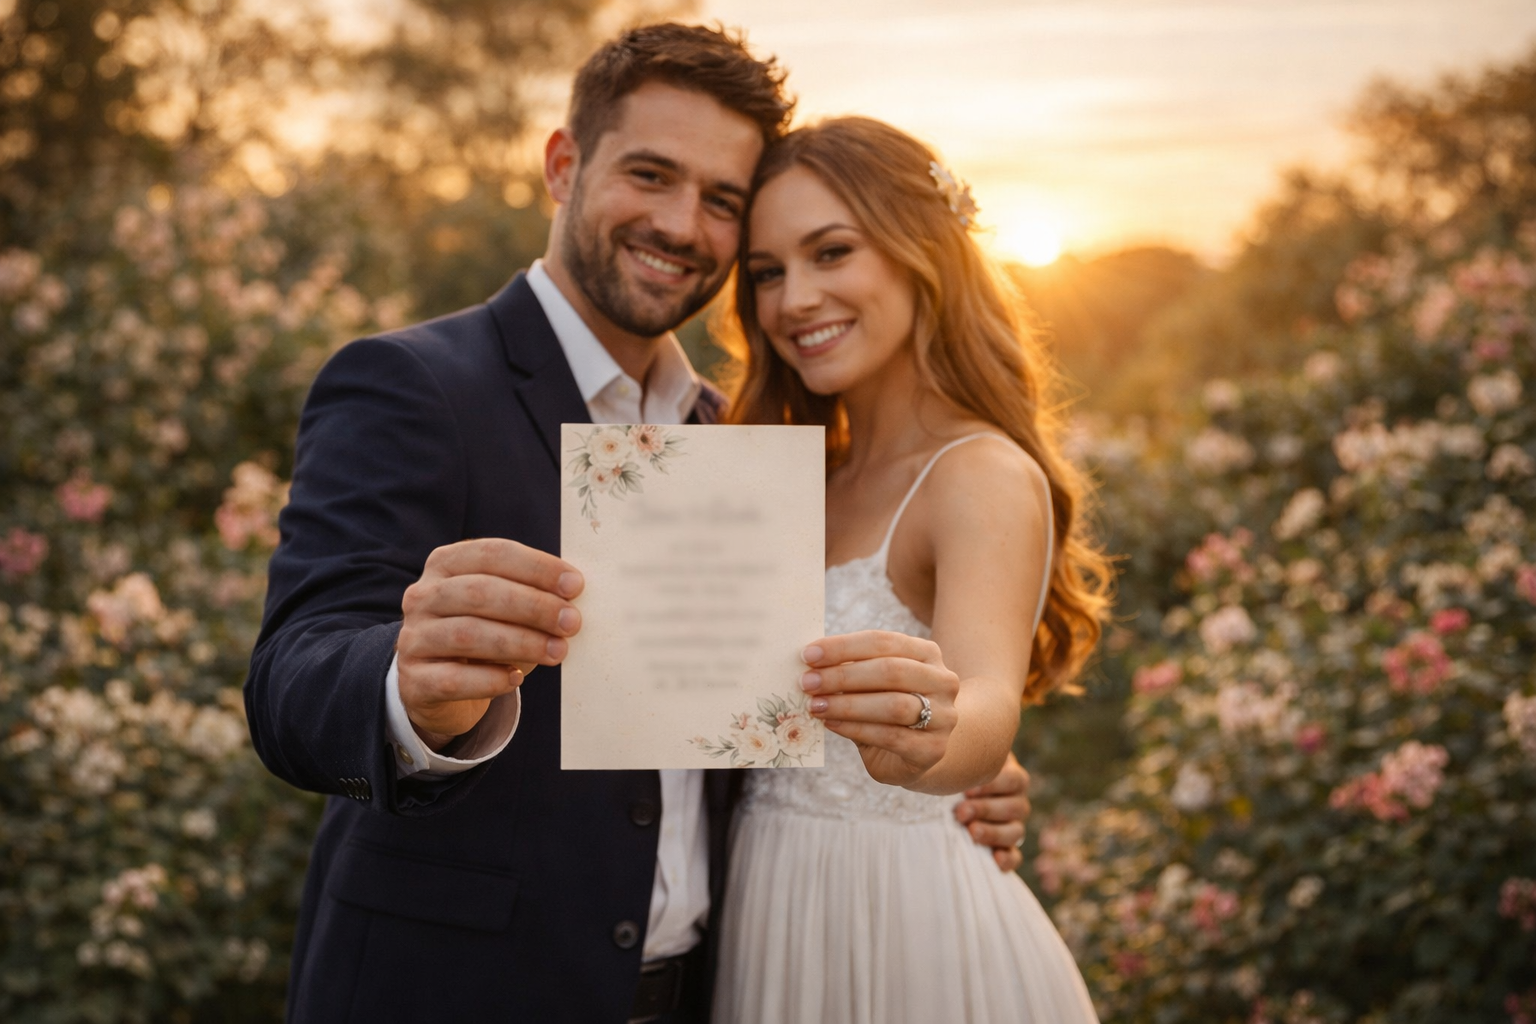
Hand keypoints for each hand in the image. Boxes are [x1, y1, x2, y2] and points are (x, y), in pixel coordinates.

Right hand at [397, 538, 582, 747]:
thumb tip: (573, 596)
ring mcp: (413, 638)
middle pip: (480, 592)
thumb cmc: (484, 633)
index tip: (575, 585)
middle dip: (533, 606)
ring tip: (557, 651)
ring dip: (520, 642)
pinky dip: (489, 680)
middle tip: (572, 622)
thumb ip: (531, 594)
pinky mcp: (414, 680)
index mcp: (446, 563)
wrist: (439, 683)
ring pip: (467, 634)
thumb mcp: (504, 606)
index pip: (493, 554)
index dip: (537, 567)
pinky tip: (516, 679)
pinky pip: (453, 679)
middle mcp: (423, 596)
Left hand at [801, 630, 959, 788]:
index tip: (808, 654)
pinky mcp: (933, 749)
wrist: (923, 749)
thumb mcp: (875, 684)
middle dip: (843, 676)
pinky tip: (831, 725)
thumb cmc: (888, 707)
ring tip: (815, 706)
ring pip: (894, 706)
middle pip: (891, 671)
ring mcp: (943, 717)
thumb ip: (852, 671)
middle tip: (807, 682)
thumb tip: (810, 662)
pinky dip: (856, 729)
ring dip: (847, 705)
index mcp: (927, 654)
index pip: (883, 642)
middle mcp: (942, 681)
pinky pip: (891, 737)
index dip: (843, 647)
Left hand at [954, 752, 1031, 871]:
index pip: (1014, 780)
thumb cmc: (957, 772)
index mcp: (1011, 777)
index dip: (994, 785)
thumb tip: (952, 754)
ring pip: (1016, 832)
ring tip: (971, 832)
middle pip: (1016, 807)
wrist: (950, 792)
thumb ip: (965, 759)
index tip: (968, 789)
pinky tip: (995, 860)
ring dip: (993, 833)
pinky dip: (1008, 859)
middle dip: (987, 809)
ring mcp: (1013, 826)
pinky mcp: (1007, 849)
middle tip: (960, 812)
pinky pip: (1015, 857)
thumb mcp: (963, 762)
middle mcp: (1017, 802)